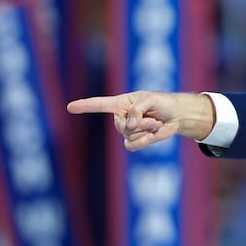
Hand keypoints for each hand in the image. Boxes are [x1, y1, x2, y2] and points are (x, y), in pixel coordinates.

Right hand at [66, 91, 213, 150]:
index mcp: (121, 103)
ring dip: (146, 129)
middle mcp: (121, 117)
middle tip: (153, 117)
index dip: (85, 106)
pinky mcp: (135, 141)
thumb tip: (128, 125)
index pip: (99, 104)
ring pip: (129, 135)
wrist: (176, 116)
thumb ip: (137, 109)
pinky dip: (143, 141)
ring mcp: (127, 130)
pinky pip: (132, 145)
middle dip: (141, 122)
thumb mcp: (151, 100)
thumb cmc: (162, 103)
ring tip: (155, 123)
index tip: (69, 107)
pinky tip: (152, 134)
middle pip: (120, 125)